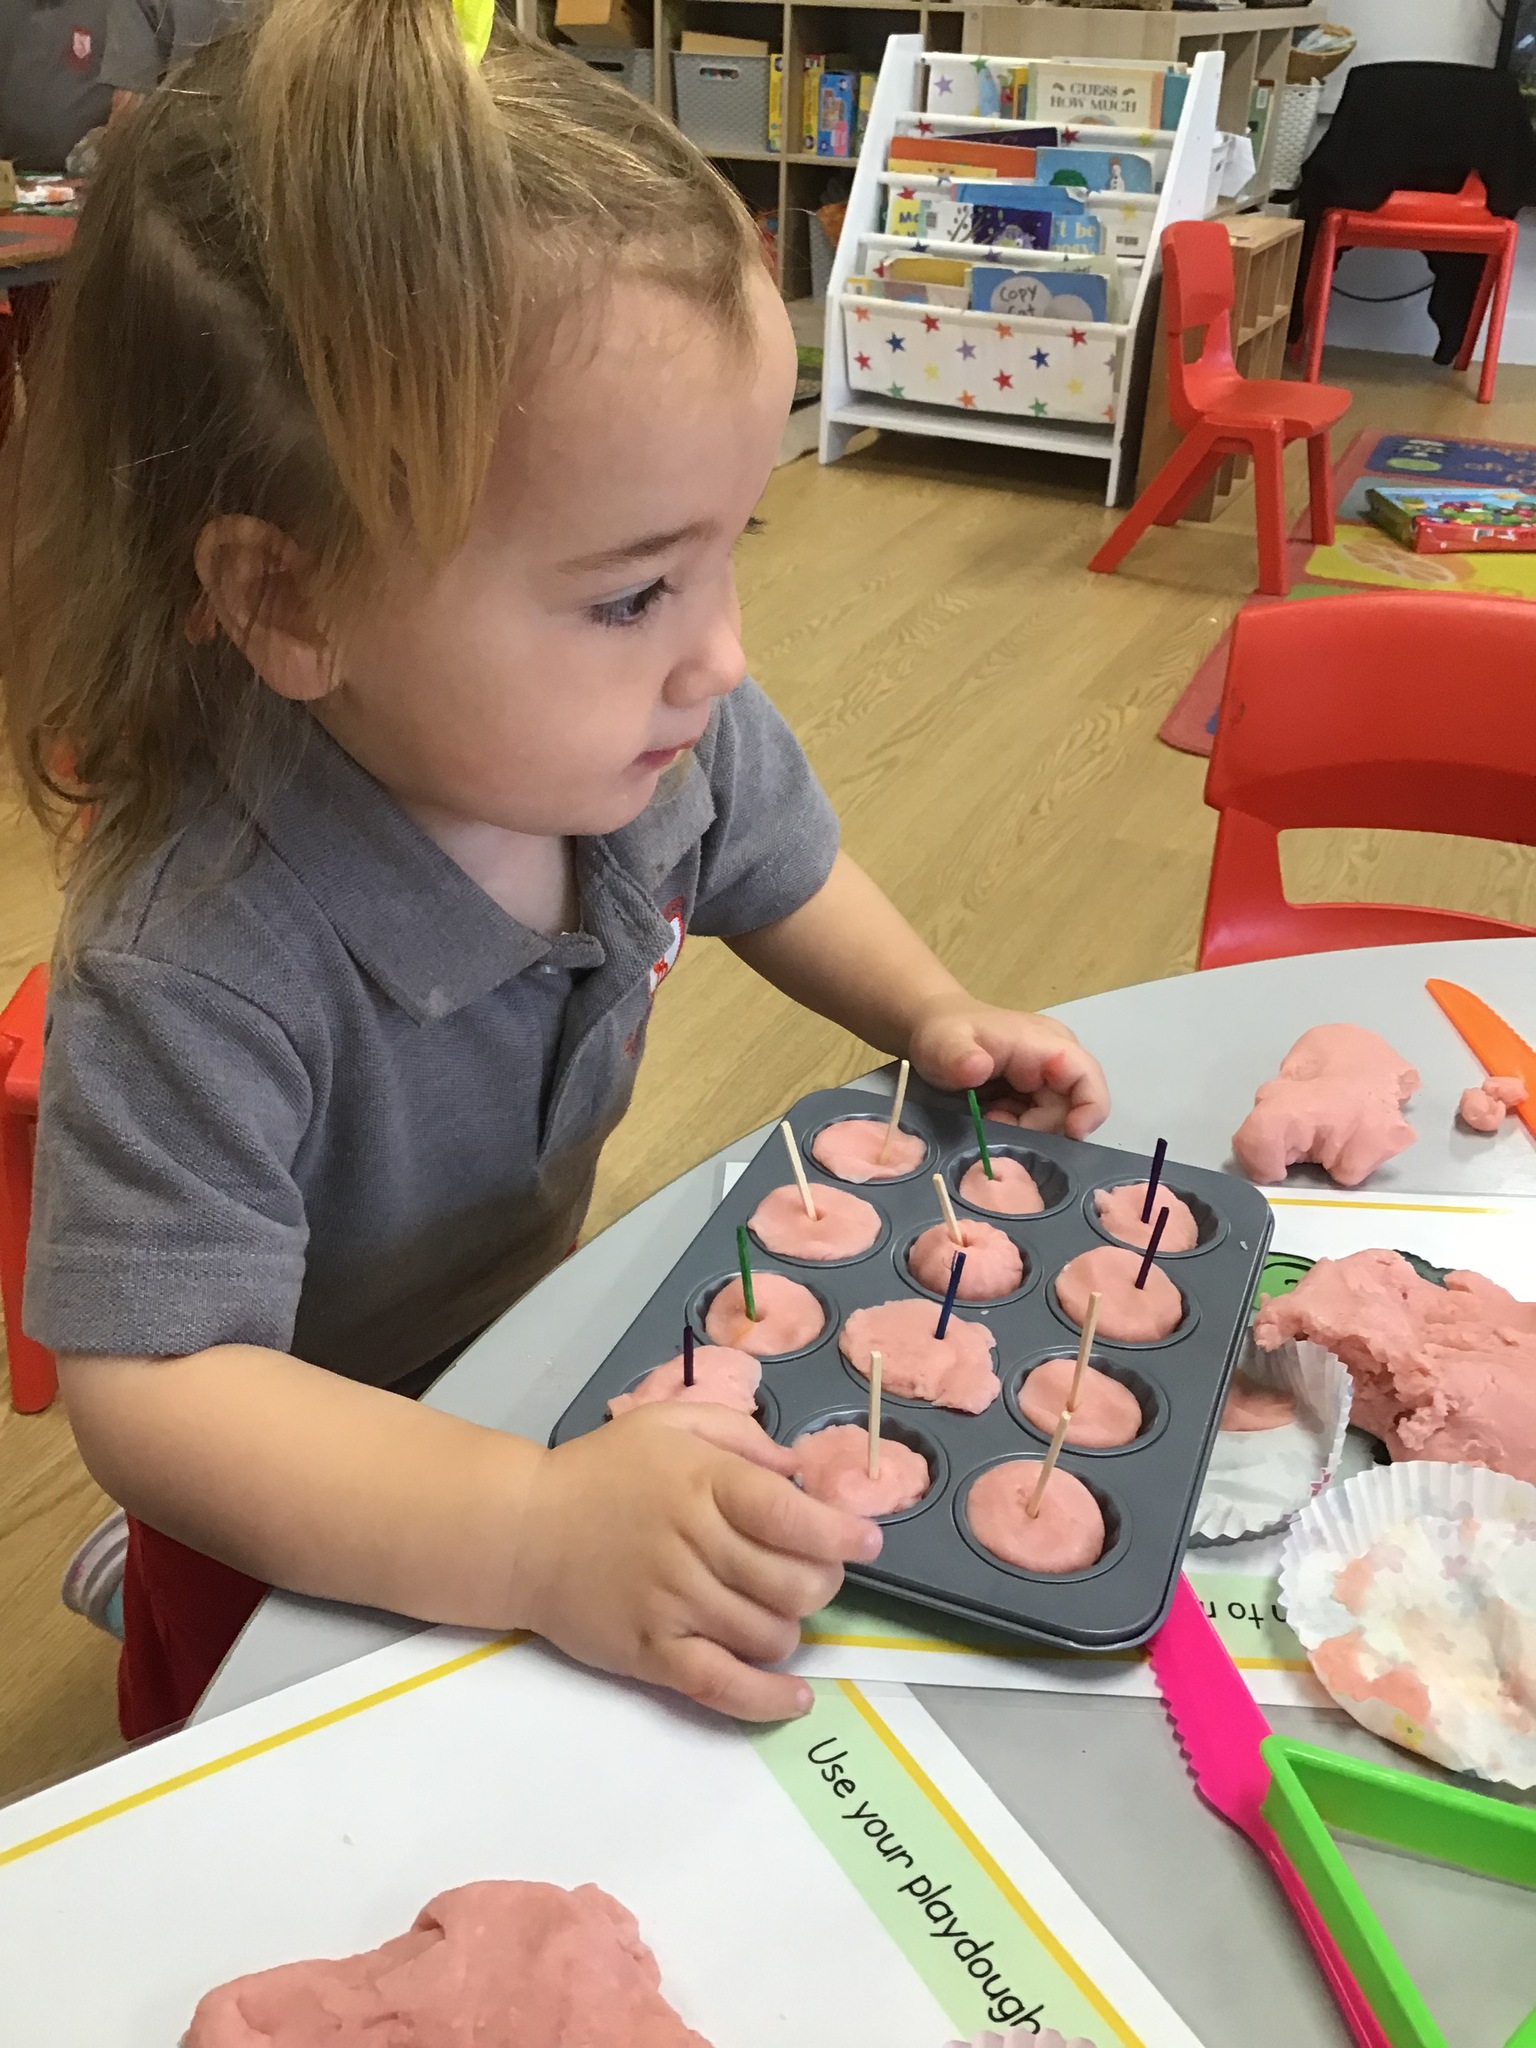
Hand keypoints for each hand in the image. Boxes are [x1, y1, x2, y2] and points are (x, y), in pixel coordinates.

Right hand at [514, 1404, 880, 1721]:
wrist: (522, 1531)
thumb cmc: (604, 1471)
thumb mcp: (671, 1423)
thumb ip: (742, 1436)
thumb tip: (800, 1469)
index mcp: (703, 1482)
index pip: (789, 1515)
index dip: (840, 1532)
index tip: (869, 1540)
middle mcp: (693, 1544)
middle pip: (792, 1582)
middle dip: (823, 1582)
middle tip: (814, 1574)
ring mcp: (672, 1604)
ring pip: (768, 1634)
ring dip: (791, 1627)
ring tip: (779, 1611)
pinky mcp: (651, 1653)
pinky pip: (722, 1686)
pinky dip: (766, 1699)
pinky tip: (795, 1698)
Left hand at [908, 994, 1108, 1138]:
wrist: (932, 1029)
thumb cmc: (943, 1032)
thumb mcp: (944, 1043)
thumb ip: (958, 1055)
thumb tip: (978, 1068)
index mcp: (1044, 1044)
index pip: (1086, 1078)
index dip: (1089, 1110)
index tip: (1070, 1135)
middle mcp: (1054, 1062)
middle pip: (1069, 1110)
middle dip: (1036, 1129)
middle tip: (995, 1126)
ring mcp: (1044, 1079)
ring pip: (1052, 1120)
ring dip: (1023, 1130)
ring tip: (988, 1120)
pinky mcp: (1031, 1094)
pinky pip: (1035, 1121)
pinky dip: (1015, 1128)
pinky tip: (989, 1120)